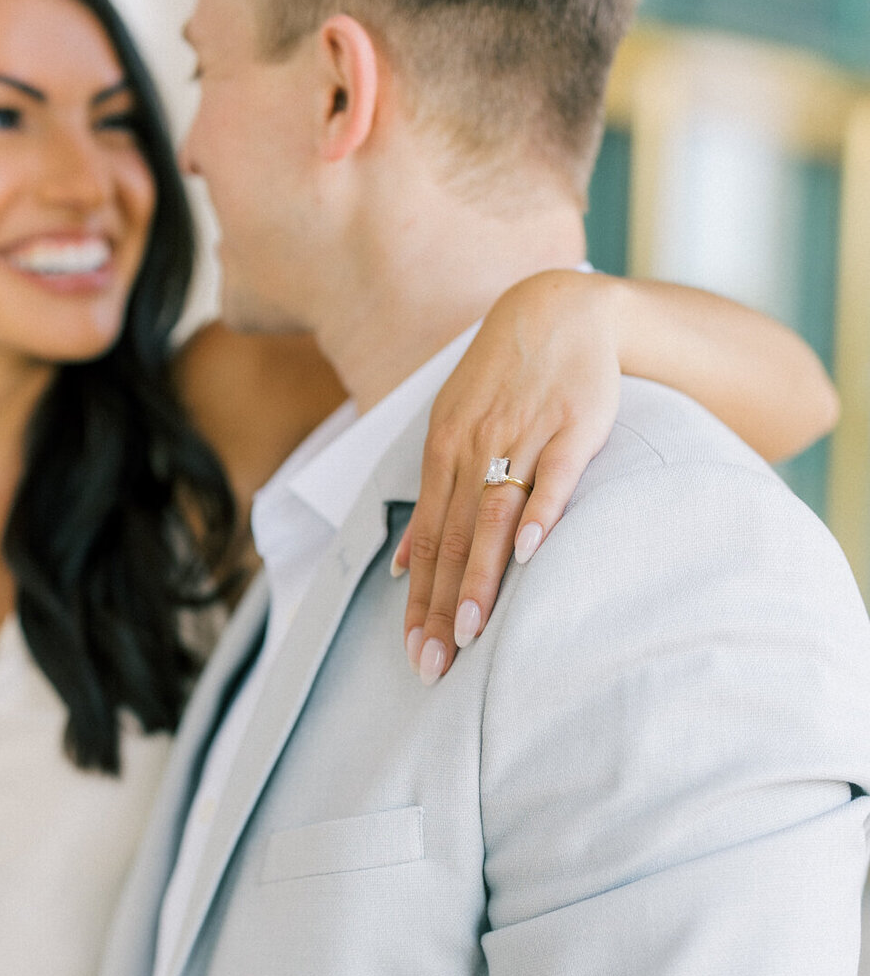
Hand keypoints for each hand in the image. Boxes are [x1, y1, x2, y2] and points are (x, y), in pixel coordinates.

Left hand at [396, 268, 622, 680]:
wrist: (558, 309)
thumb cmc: (504, 382)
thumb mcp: (452, 432)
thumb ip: (430, 501)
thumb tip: (401, 566)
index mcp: (444, 454)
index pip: (427, 541)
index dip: (418, 602)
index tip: (414, 654)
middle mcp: (475, 449)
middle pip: (453, 540)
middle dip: (439, 607)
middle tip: (433, 666)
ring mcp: (524, 437)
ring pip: (492, 517)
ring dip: (478, 577)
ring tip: (468, 631)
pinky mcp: (573, 427)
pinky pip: (553, 476)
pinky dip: (539, 514)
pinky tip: (527, 554)